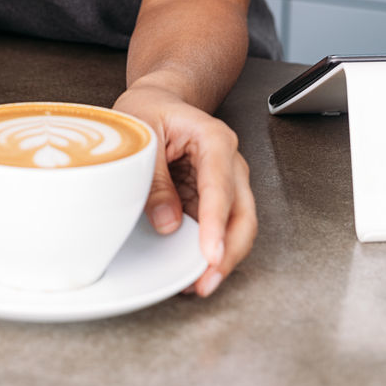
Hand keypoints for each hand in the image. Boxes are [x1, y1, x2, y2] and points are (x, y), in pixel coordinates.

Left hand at [113, 83, 256, 296]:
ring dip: (222, 258)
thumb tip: (167, 222)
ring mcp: (225, 182)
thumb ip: (155, 178)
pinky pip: (219, 229)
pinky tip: (194, 270)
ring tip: (197, 284)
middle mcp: (228, 162)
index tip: (211, 253)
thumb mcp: (143, 134)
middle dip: (229, 251)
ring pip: (238, 226)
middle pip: (243, 213)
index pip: (220, 185)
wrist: (158, 100)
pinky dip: (210, 252)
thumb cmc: (151, 108)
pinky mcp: (213, 199)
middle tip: (205, 281)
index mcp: (213, 139)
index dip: (216, 223)